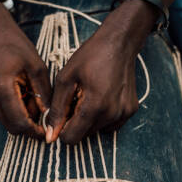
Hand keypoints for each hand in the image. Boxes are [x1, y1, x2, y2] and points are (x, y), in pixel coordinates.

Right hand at [0, 2, 50, 138]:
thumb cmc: (14, 44)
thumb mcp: (36, 66)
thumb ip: (43, 93)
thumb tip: (50, 115)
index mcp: (2, 87)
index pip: (19, 122)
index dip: (35, 132)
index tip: (48, 133)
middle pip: (11, 127)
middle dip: (29, 127)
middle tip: (45, 119)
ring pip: (6, 120)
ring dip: (22, 117)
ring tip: (34, 99)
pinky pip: (0, 111)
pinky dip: (14, 109)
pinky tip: (23, 95)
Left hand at [46, 0, 156, 143]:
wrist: (119, 43)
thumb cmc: (91, 56)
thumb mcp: (66, 79)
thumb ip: (57, 109)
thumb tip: (51, 133)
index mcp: (94, 106)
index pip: (72, 138)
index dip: (62, 130)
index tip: (61, 115)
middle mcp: (112, 114)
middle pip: (84, 135)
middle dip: (75, 122)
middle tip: (76, 99)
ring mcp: (124, 113)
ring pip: (97, 130)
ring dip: (89, 119)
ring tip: (89, 96)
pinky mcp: (130, 111)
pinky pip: (110, 124)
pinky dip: (102, 117)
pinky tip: (102, 98)